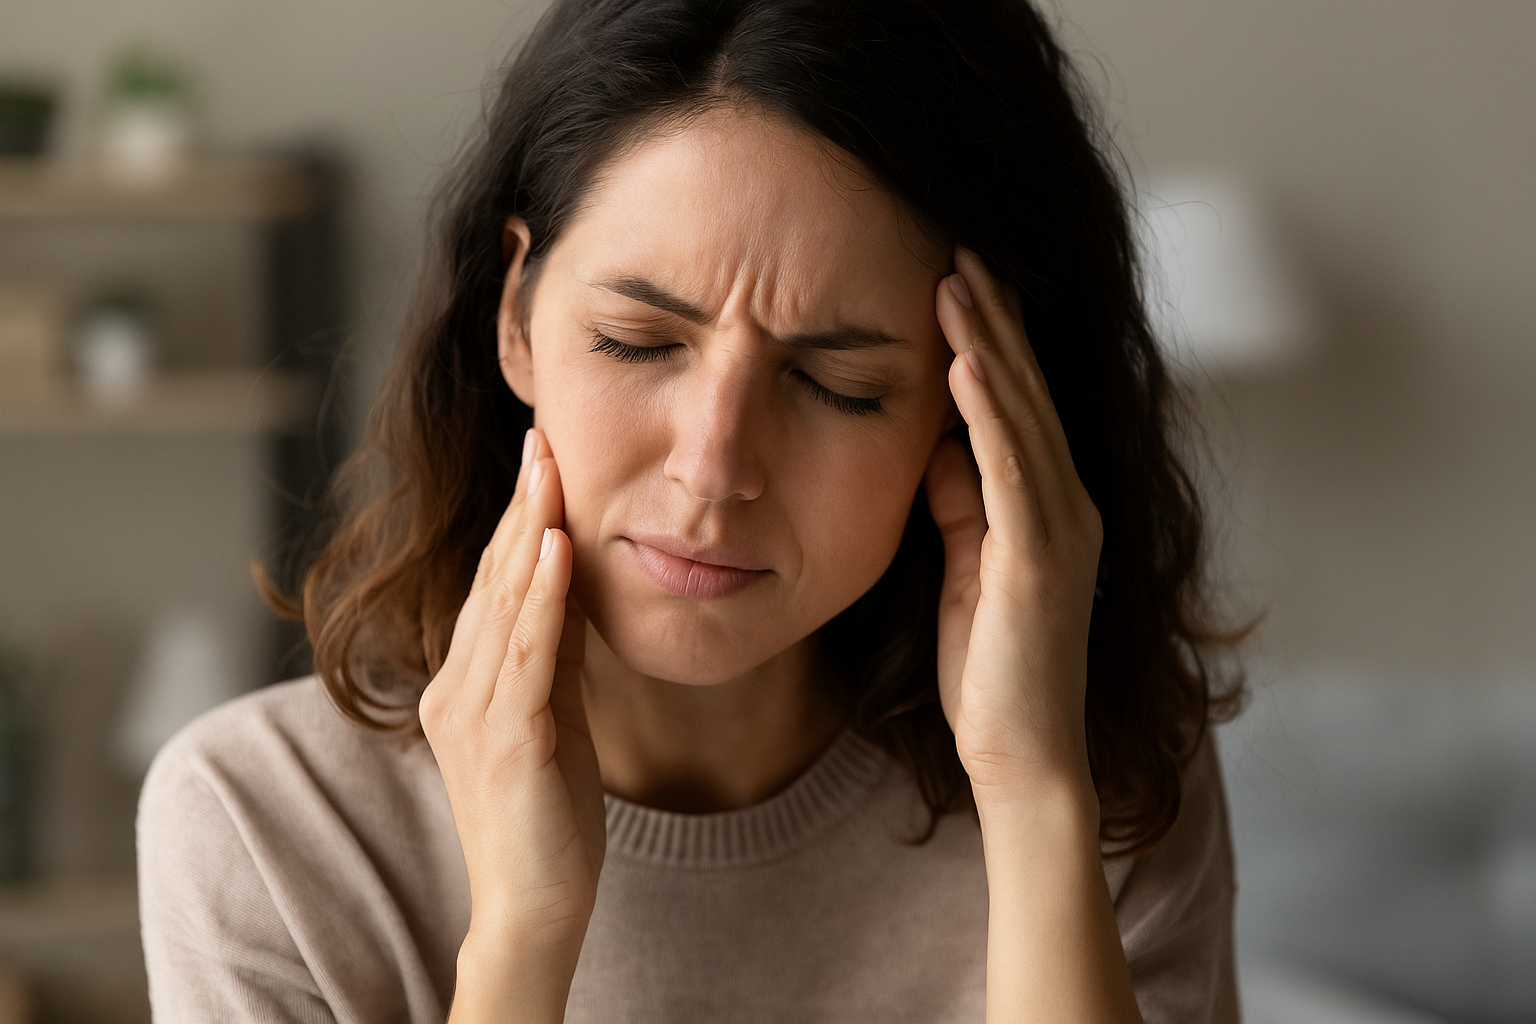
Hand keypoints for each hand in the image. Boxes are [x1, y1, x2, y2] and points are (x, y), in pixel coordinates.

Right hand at [419, 428, 602, 968]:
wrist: (533, 904)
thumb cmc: (546, 815)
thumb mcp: (552, 714)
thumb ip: (553, 651)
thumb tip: (570, 579)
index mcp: (462, 683)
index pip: (492, 585)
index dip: (516, 520)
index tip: (539, 460)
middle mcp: (456, 689)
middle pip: (492, 580)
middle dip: (520, 506)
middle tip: (542, 439)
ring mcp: (474, 714)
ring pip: (503, 605)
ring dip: (527, 531)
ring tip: (547, 470)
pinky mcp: (507, 738)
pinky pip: (525, 654)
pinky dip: (539, 596)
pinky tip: (554, 549)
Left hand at [924, 249, 1103, 802]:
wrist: (1022, 754)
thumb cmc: (990, 668)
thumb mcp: (964, 565)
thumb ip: (959, 502)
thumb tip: (938, 441)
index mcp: (1049, 506)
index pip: (1019, 403)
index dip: (995, 337)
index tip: (960, 275)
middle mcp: (1068, 505)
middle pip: (1027, 392)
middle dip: (993, 317)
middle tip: (961, 244)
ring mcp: (1061, 530)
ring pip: (1021, 416)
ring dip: (990, 344)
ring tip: (958, 278)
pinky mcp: (1038, 560)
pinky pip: (1011, 471)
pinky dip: (988, 414)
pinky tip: (965, 363)